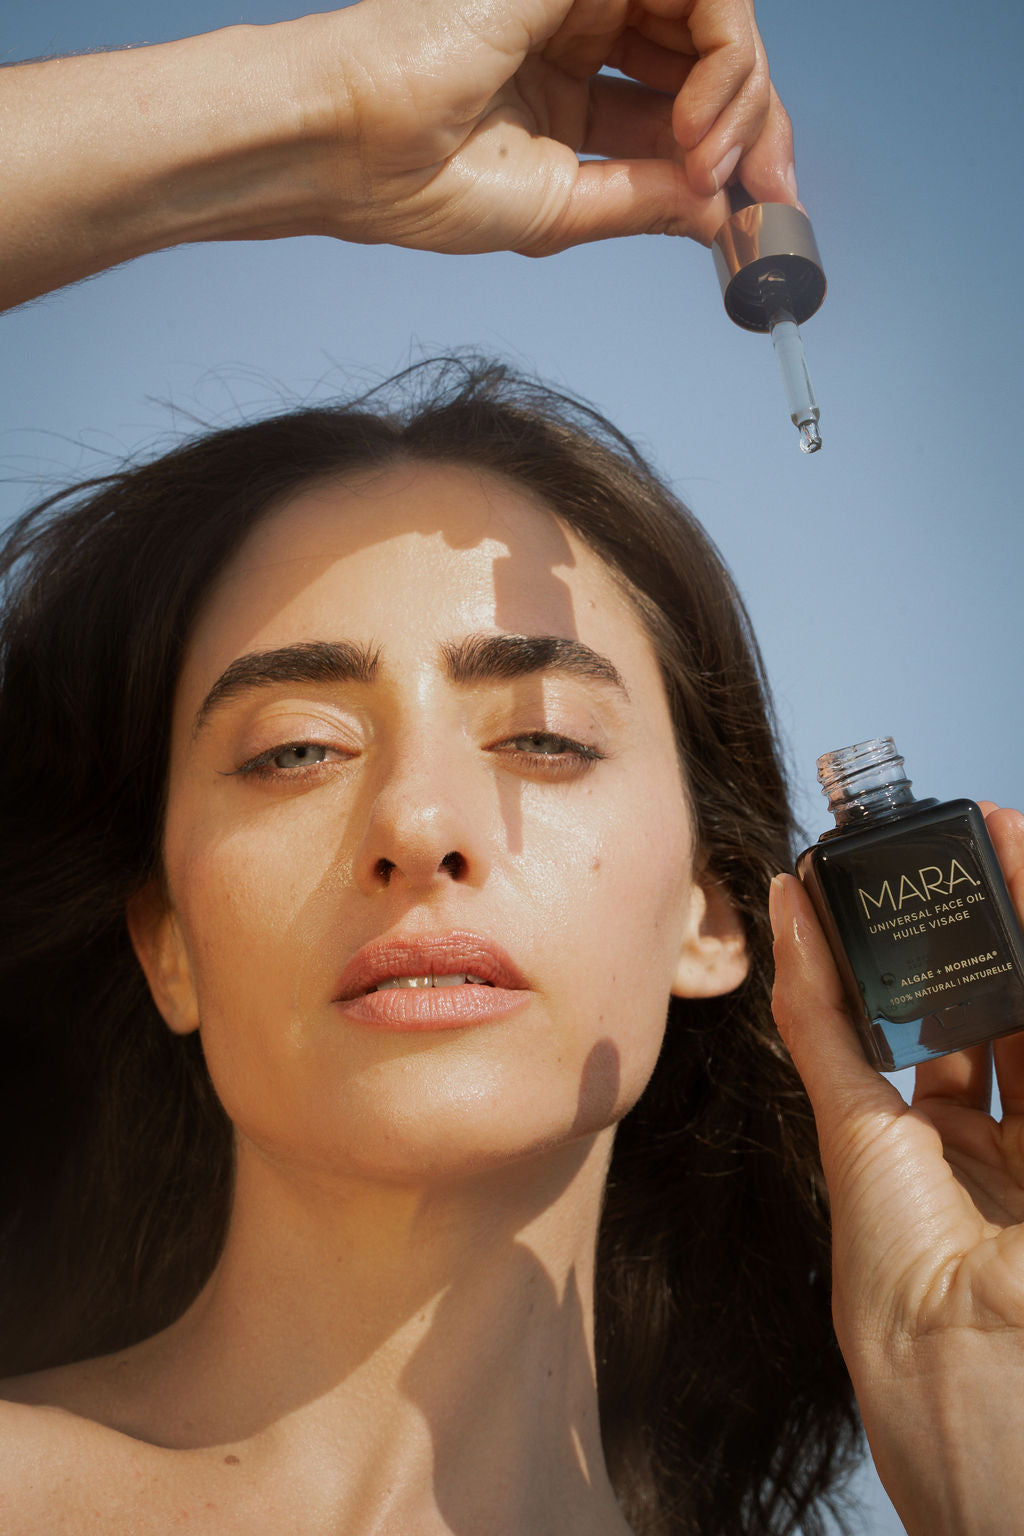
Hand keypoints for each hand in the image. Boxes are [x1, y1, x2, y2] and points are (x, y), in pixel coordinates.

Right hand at [298, 0, 795, 252]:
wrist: (349, 140)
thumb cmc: (412, 180)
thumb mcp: (557, 209)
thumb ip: (642, 198)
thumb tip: (715, 210)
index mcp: (565, 96)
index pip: (679, 113)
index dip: (734, 159)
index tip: (763, 215)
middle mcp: (581, 38)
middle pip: (711, 63)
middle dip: (758, 129)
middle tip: (763, 192)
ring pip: (716, 22)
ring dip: (742, 97)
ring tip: (708, 160)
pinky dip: (722, 57)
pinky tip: (697, 122)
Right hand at [771, 806, 1023, 1535]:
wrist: (989, 1460)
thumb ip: (982, 1058)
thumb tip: (968, 964)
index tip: (1020, 839)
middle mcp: (1015, 1146)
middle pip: (999, 1004)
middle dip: (983, 922)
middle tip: (968, 838)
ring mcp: (937, 1149)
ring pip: (916, 1015)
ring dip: (895, 938)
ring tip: (886, 861)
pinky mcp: (864, 1156)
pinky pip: (835, 1049)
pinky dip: (813, 977)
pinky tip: (803, 910)